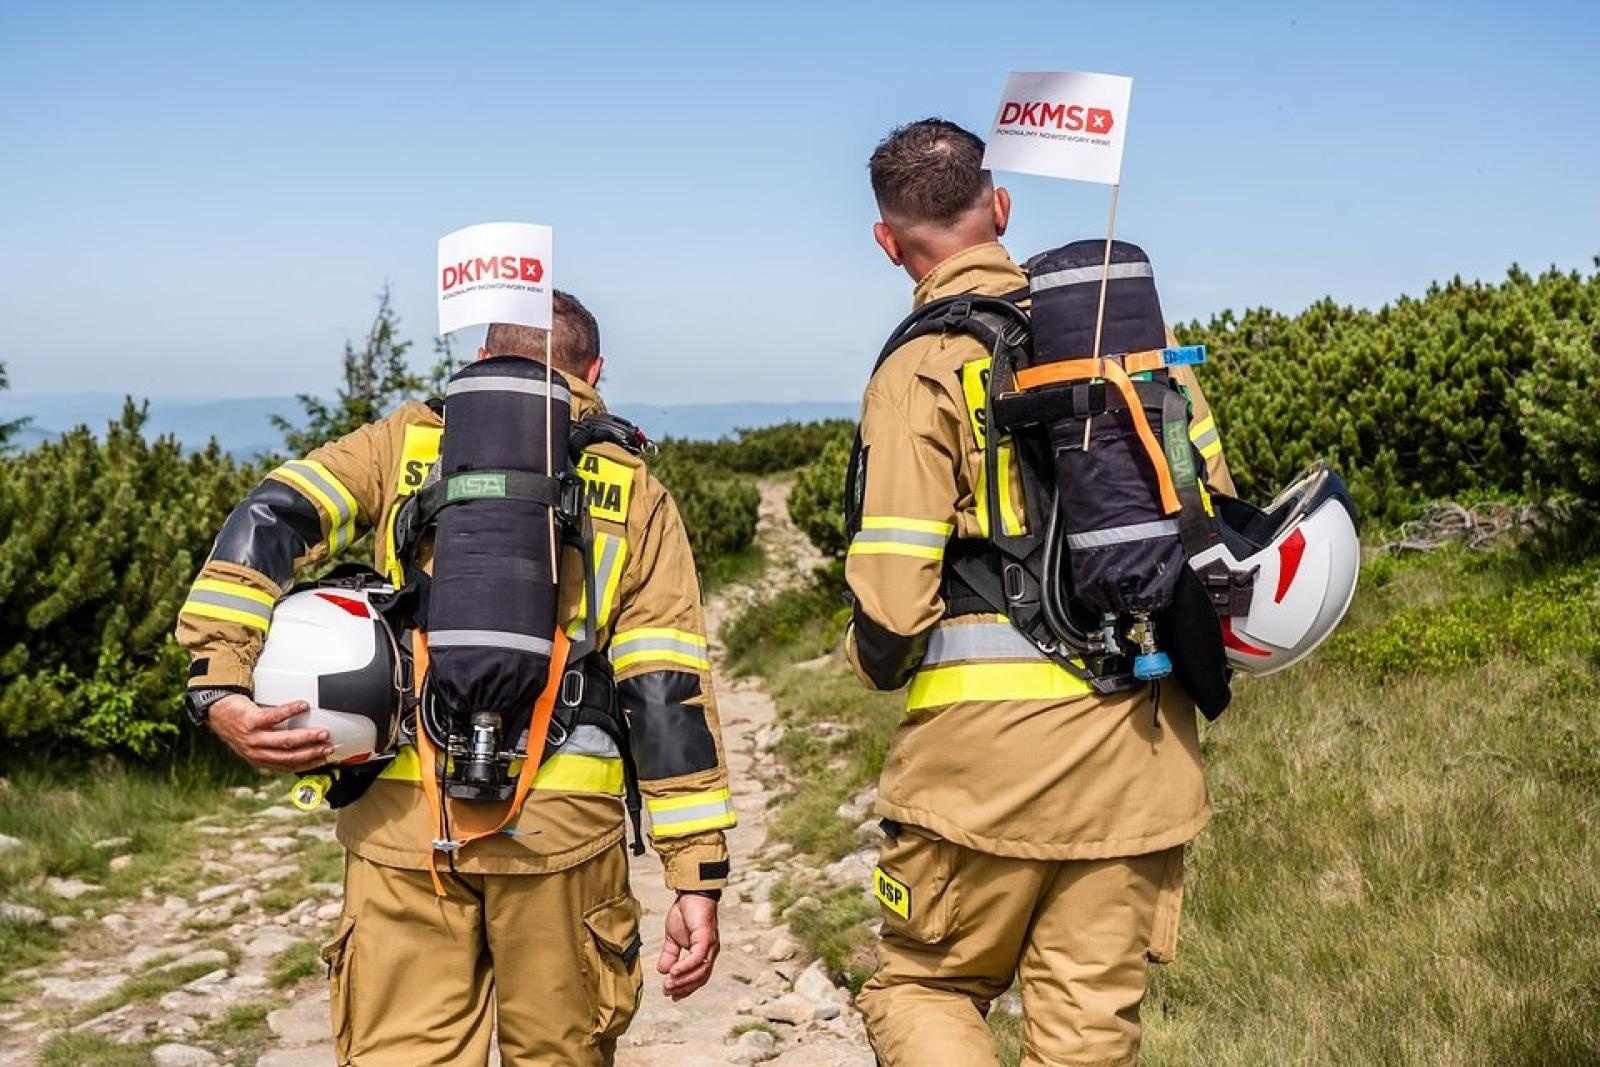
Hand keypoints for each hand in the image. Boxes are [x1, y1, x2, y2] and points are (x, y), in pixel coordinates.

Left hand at [208, 695, 332, 772]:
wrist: (216, 712)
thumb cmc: (238, 726)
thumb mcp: (255, 743)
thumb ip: (274, 748)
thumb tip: (300, 746)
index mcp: (260, 759)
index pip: (289, 766)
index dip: (309, 764)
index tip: (325, 758)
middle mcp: (256, 751)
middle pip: (289, 755)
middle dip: (312, 752)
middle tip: (328, 746)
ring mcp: (253, 737)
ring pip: (284, 740)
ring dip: (306, 737)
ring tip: (322, 732)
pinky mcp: (250, 720)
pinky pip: (274, 716)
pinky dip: (291, 711)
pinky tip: (303, 706)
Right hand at [659, 893, 719, 999]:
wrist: (691, 894)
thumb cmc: (685, 913)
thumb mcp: (673, 938)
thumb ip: (670, 954)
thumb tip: (662, 971)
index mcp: (703, 953)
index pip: (697, 977)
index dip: (686, 988)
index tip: (672, 996)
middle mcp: (710, 952)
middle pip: (700, 978)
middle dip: (683, 988)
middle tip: (667, 992)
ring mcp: (710, 946)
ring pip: (700, 971)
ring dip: (683, 980)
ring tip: (668, 985)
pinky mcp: (706, 938)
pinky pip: (697, 958)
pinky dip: (685, 967)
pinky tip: (673, 972)